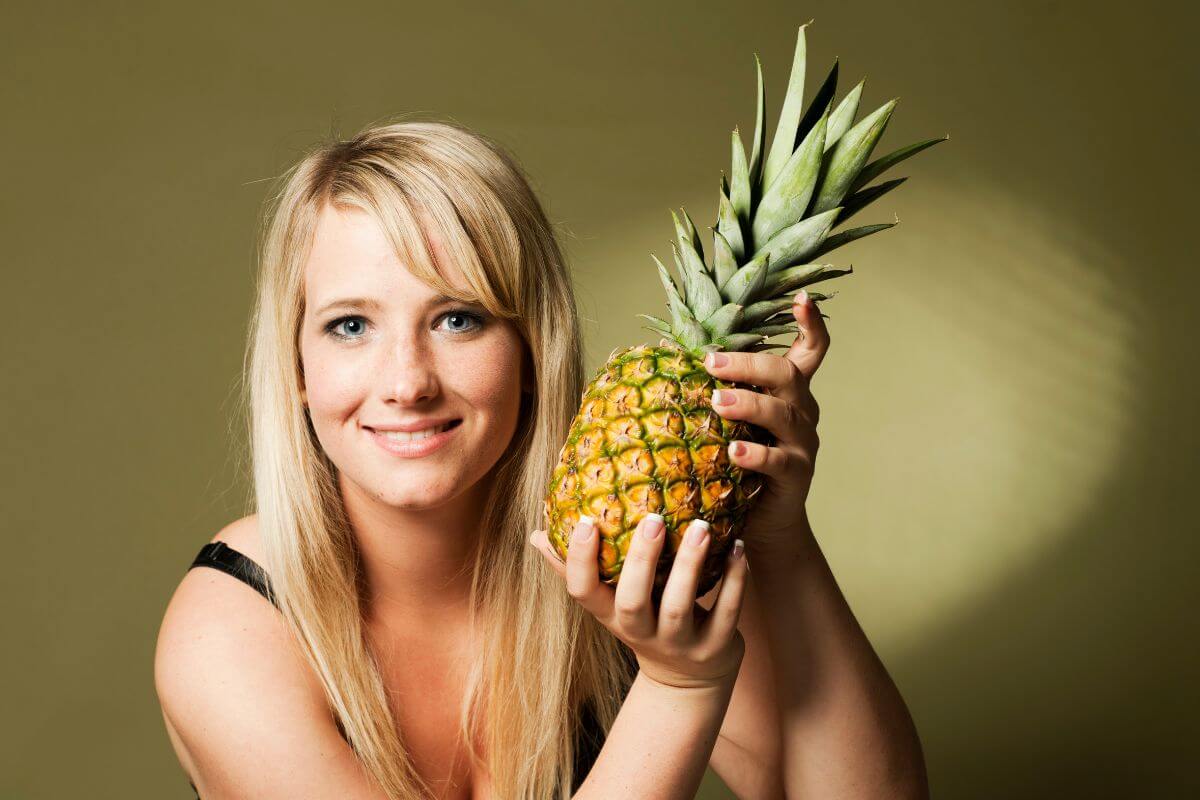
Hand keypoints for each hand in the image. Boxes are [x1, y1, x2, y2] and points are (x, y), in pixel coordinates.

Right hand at [530, 514, 747, 689]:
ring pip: (681, 606)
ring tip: (701, 526)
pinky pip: (727, 612)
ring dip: (691, 564)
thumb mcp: (609, 605)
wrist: (688, 681)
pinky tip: (738, 548)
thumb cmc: (644, 623)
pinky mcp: (716, 647)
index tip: (588, 522)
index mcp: (611, 616)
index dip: (580, 562)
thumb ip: (578, 570)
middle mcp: (641, 633)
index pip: (583, 594)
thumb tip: (536, 535)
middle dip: (641, 561)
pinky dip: (735, 580)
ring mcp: (679, 644)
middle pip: (633, 601)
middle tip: (653, 518)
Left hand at [702, 289, 828, 555]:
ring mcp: (802, 442)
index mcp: (788, 390)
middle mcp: (801, 410)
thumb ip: (712, 386)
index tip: (802, 297)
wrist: (762, 523)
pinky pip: (780, 461)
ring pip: (783, 413)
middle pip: (786, 374)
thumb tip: (662, 346)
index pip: (810, 350)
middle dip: (748, 364)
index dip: (811, 323)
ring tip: (717, 402)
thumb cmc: (737, 461)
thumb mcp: (727, 421)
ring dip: (748, 403)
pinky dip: (756, 454)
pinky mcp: (797, 475)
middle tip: (711, 362)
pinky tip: (733, 452)